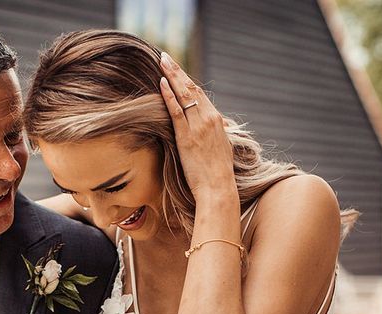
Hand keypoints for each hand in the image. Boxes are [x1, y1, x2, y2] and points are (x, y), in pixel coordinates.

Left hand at [159, 53, 235, 201]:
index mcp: (217, 121)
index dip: (187, 81)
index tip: (177, 70)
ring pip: (184, 95)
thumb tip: (209, 132)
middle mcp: (209, 119)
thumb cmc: (218, 174)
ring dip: (172, 75)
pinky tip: (161, 83)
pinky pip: (177, 111)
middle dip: (177, 71)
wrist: (218, 188)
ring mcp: (198, 127)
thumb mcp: (220, 149)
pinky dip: (169, 95)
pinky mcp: (187, 137)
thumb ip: (214, 136)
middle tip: (166, 57)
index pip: (200, 95)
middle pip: (192, 88)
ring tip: (162, 61)